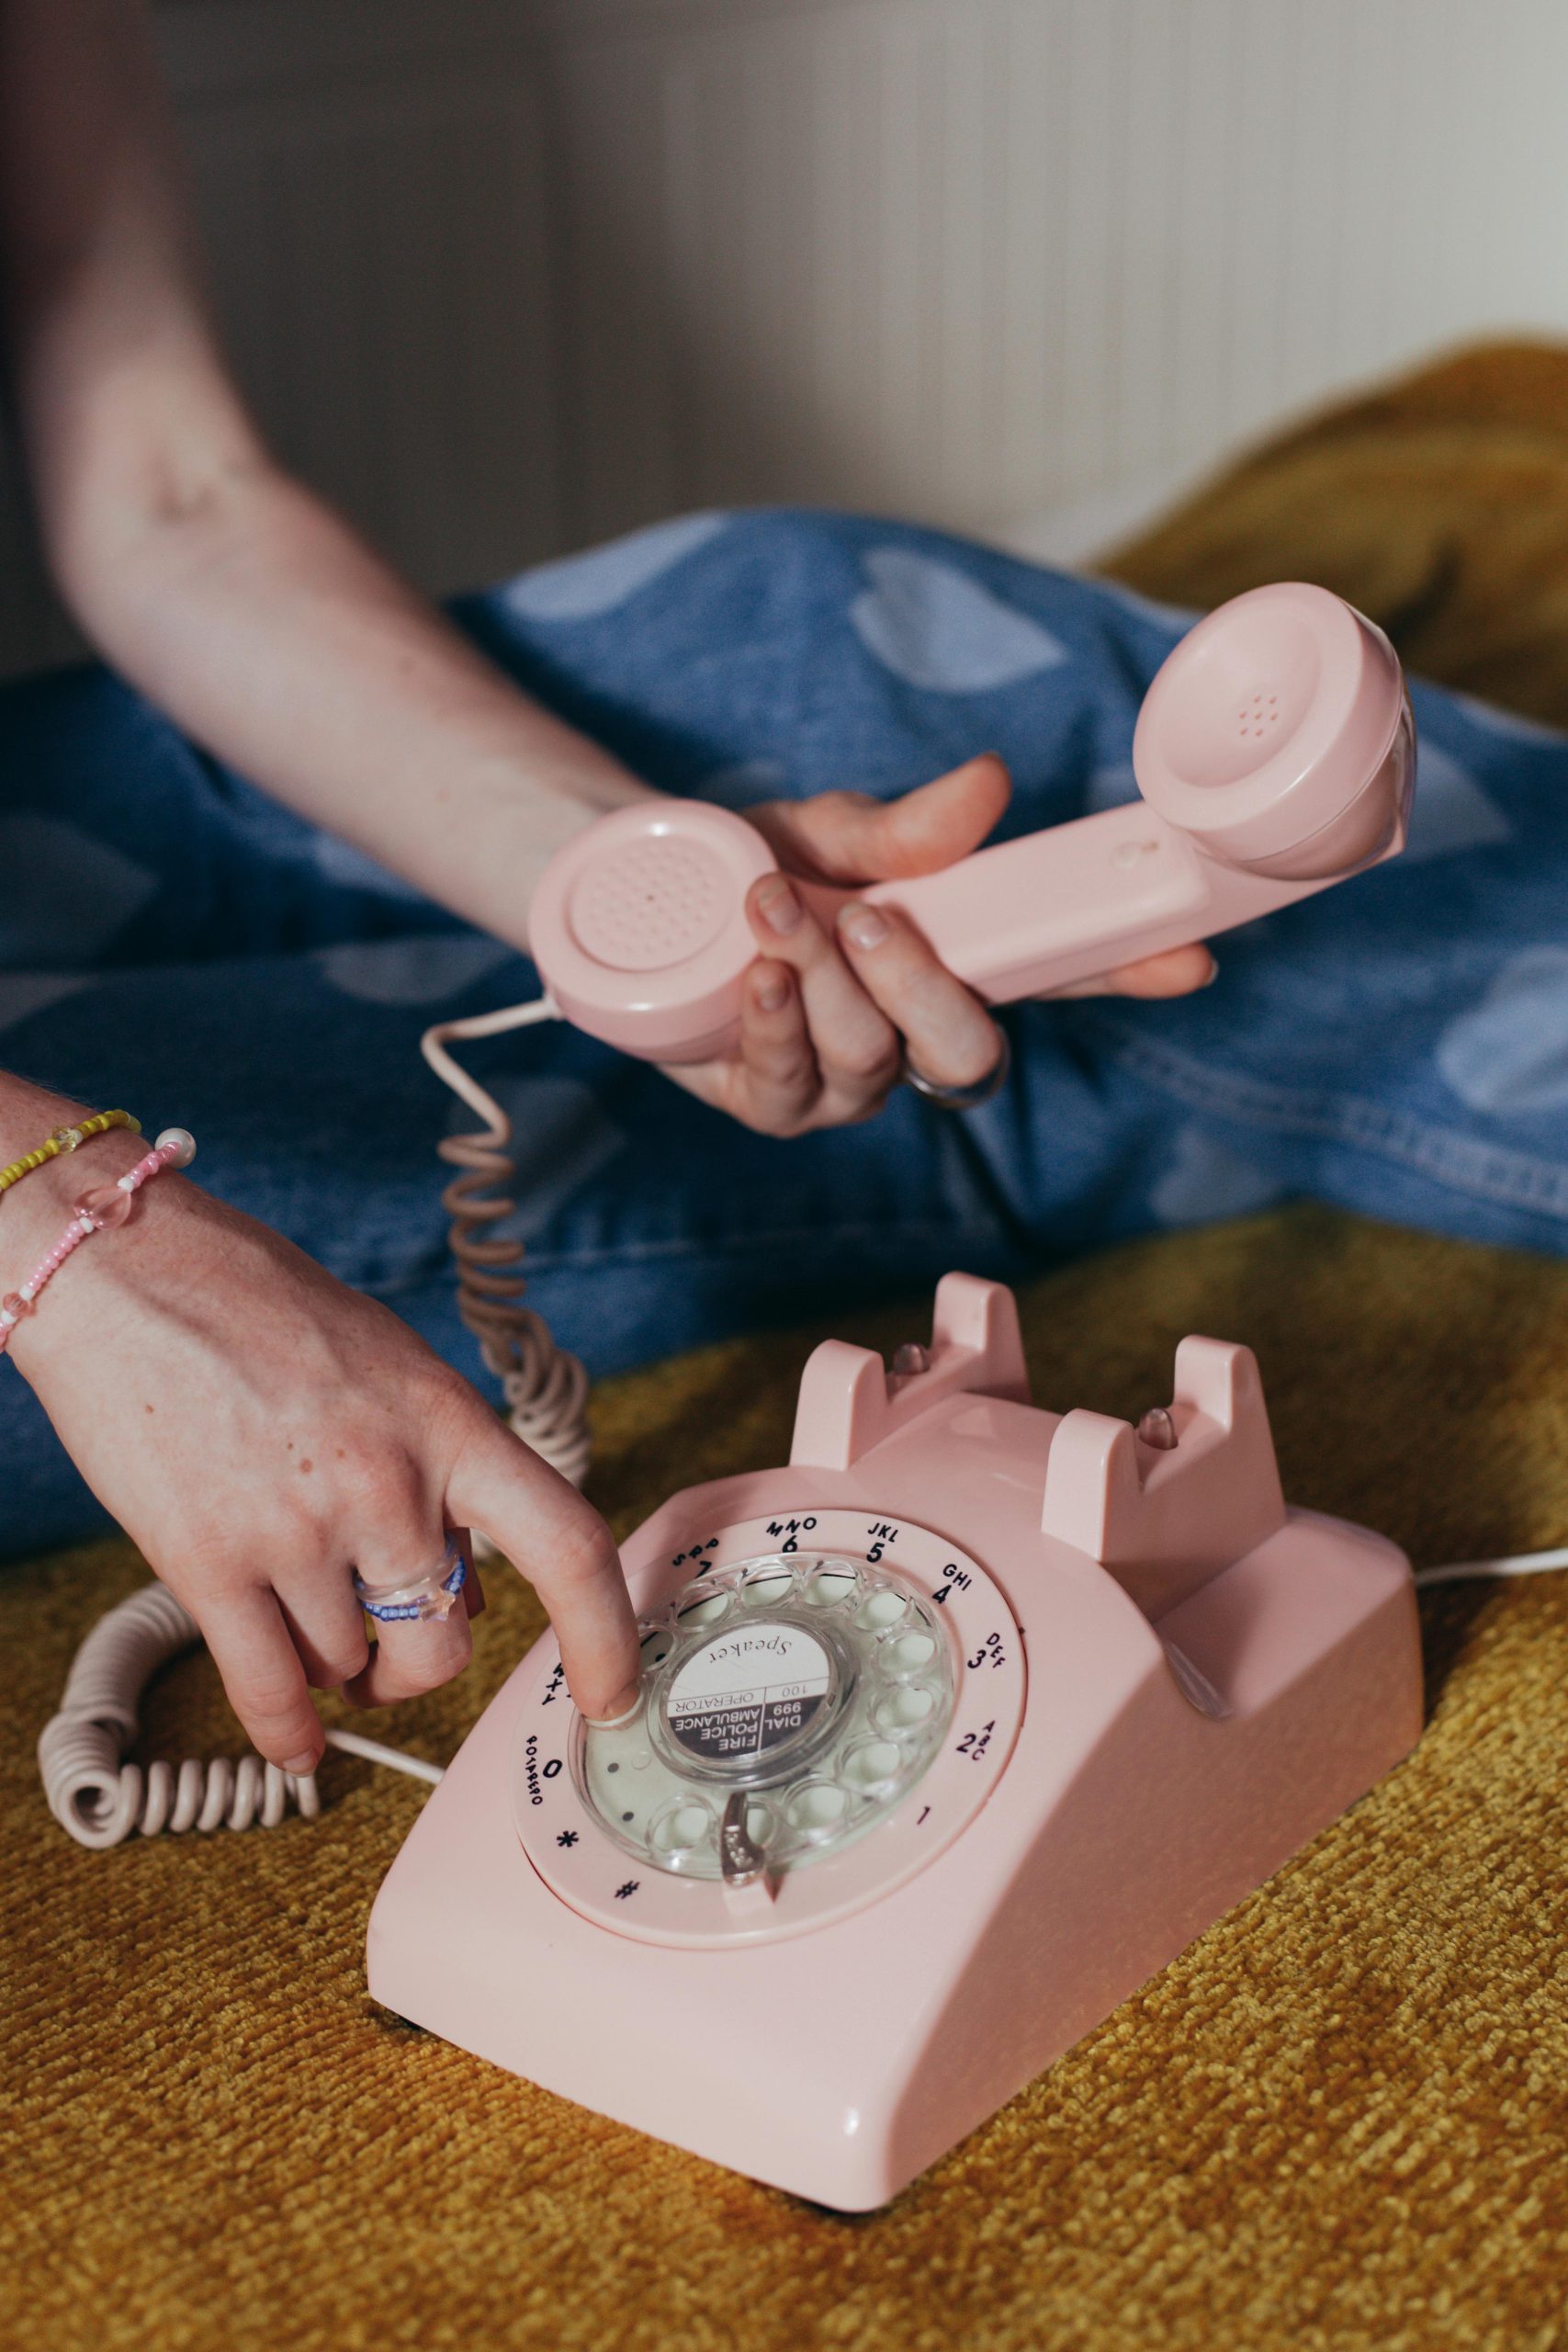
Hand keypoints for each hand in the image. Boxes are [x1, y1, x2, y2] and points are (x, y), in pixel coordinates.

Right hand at [9, 1144, 638, 1772]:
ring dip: (336, 1669)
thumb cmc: (261, 1306)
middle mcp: (386, 1482)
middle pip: (442, 1641)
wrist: (129, 1270)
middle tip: (387, 1653)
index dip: (605, 1635)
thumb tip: (462, 1582)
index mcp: (449, 1423)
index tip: (612, 1692)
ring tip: (305, 1624)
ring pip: (349, 1667)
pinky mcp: (207, 1562)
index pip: (564, 1543)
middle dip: (415, 1664)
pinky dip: (288, 1733)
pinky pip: (271, 1691)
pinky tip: (296, 1742)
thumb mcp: (391, 1367)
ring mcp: (297, 1528)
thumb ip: (438, 1467)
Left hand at [660, 756, 1214, 1134]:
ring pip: (871, 1059)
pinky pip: (791, 1086)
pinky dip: (777, 1021)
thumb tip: (987, 782)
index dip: (1126, 971)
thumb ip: (903, 828)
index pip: (1058, 975)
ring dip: (823, 980)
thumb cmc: (759, 867)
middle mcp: (911, 1036)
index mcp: (954, 964)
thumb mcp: (829, 831)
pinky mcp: (772, 1104)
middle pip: (967, 1053)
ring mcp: (845, 1083)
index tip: (1187, 956)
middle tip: (873, 915)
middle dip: (924, 987)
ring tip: (772, 905)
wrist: (641, 903)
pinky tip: (757, 974)